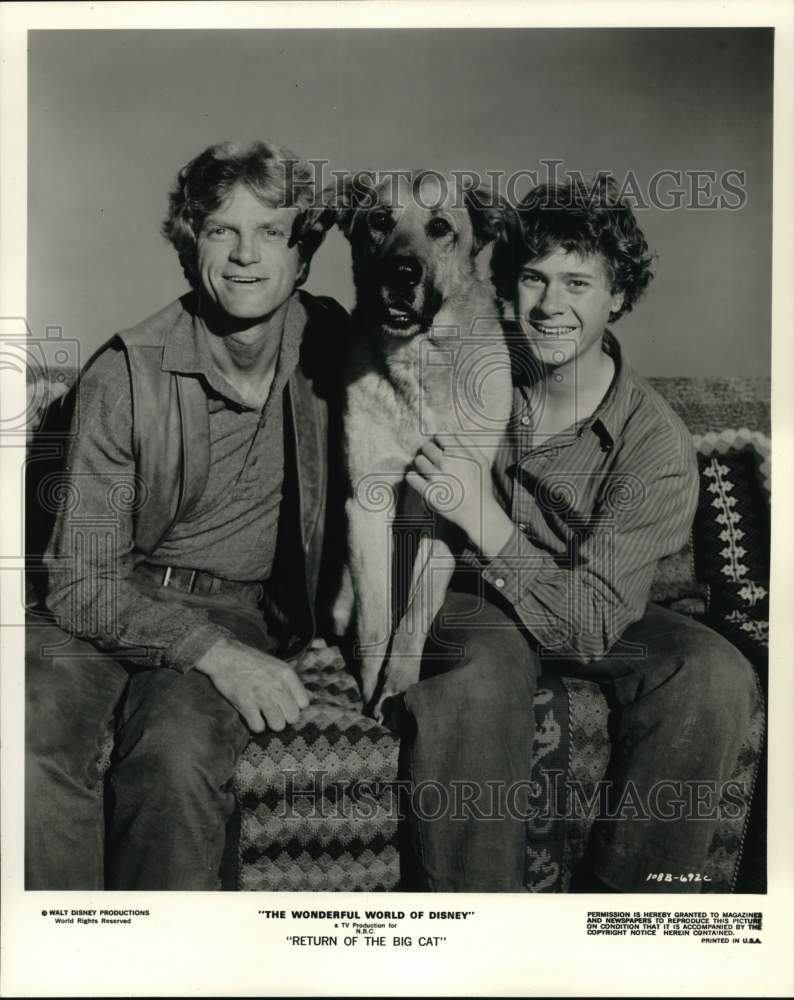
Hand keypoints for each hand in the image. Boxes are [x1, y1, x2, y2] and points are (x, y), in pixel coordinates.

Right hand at [195, 638, 310, 732]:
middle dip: (284, 717)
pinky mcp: (246, 705)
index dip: (295, 706)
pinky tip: (252, 716)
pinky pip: (259, 727)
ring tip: (264, 715)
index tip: (286, 704)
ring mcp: (262, 696)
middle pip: (293, 717)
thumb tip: (310, 697)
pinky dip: (255, 725)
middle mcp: (278, 686)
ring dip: (271, 723)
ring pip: (278, 725)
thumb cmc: (250, 660)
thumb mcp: (277, 665)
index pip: (304, 703)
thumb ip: (292, 683)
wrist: (224, 656)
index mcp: (287, 674)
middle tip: (275, 712)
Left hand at [405, 434, 513, 555]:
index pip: (440, 435)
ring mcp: (435, 477)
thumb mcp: (482, 460)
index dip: (440, 441)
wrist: (478, 511)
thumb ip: (469, 444)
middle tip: (434, 460)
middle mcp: (445, 462)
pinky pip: (411, 478)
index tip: (442, 448)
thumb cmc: (481, 486)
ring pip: (418, 460)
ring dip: (421, 464)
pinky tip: (418, 479)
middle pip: (426, 447)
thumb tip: (454, 432)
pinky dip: (412, 477)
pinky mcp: (428, 491)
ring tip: (428, 470)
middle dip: (429, 452)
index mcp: (458, 453)